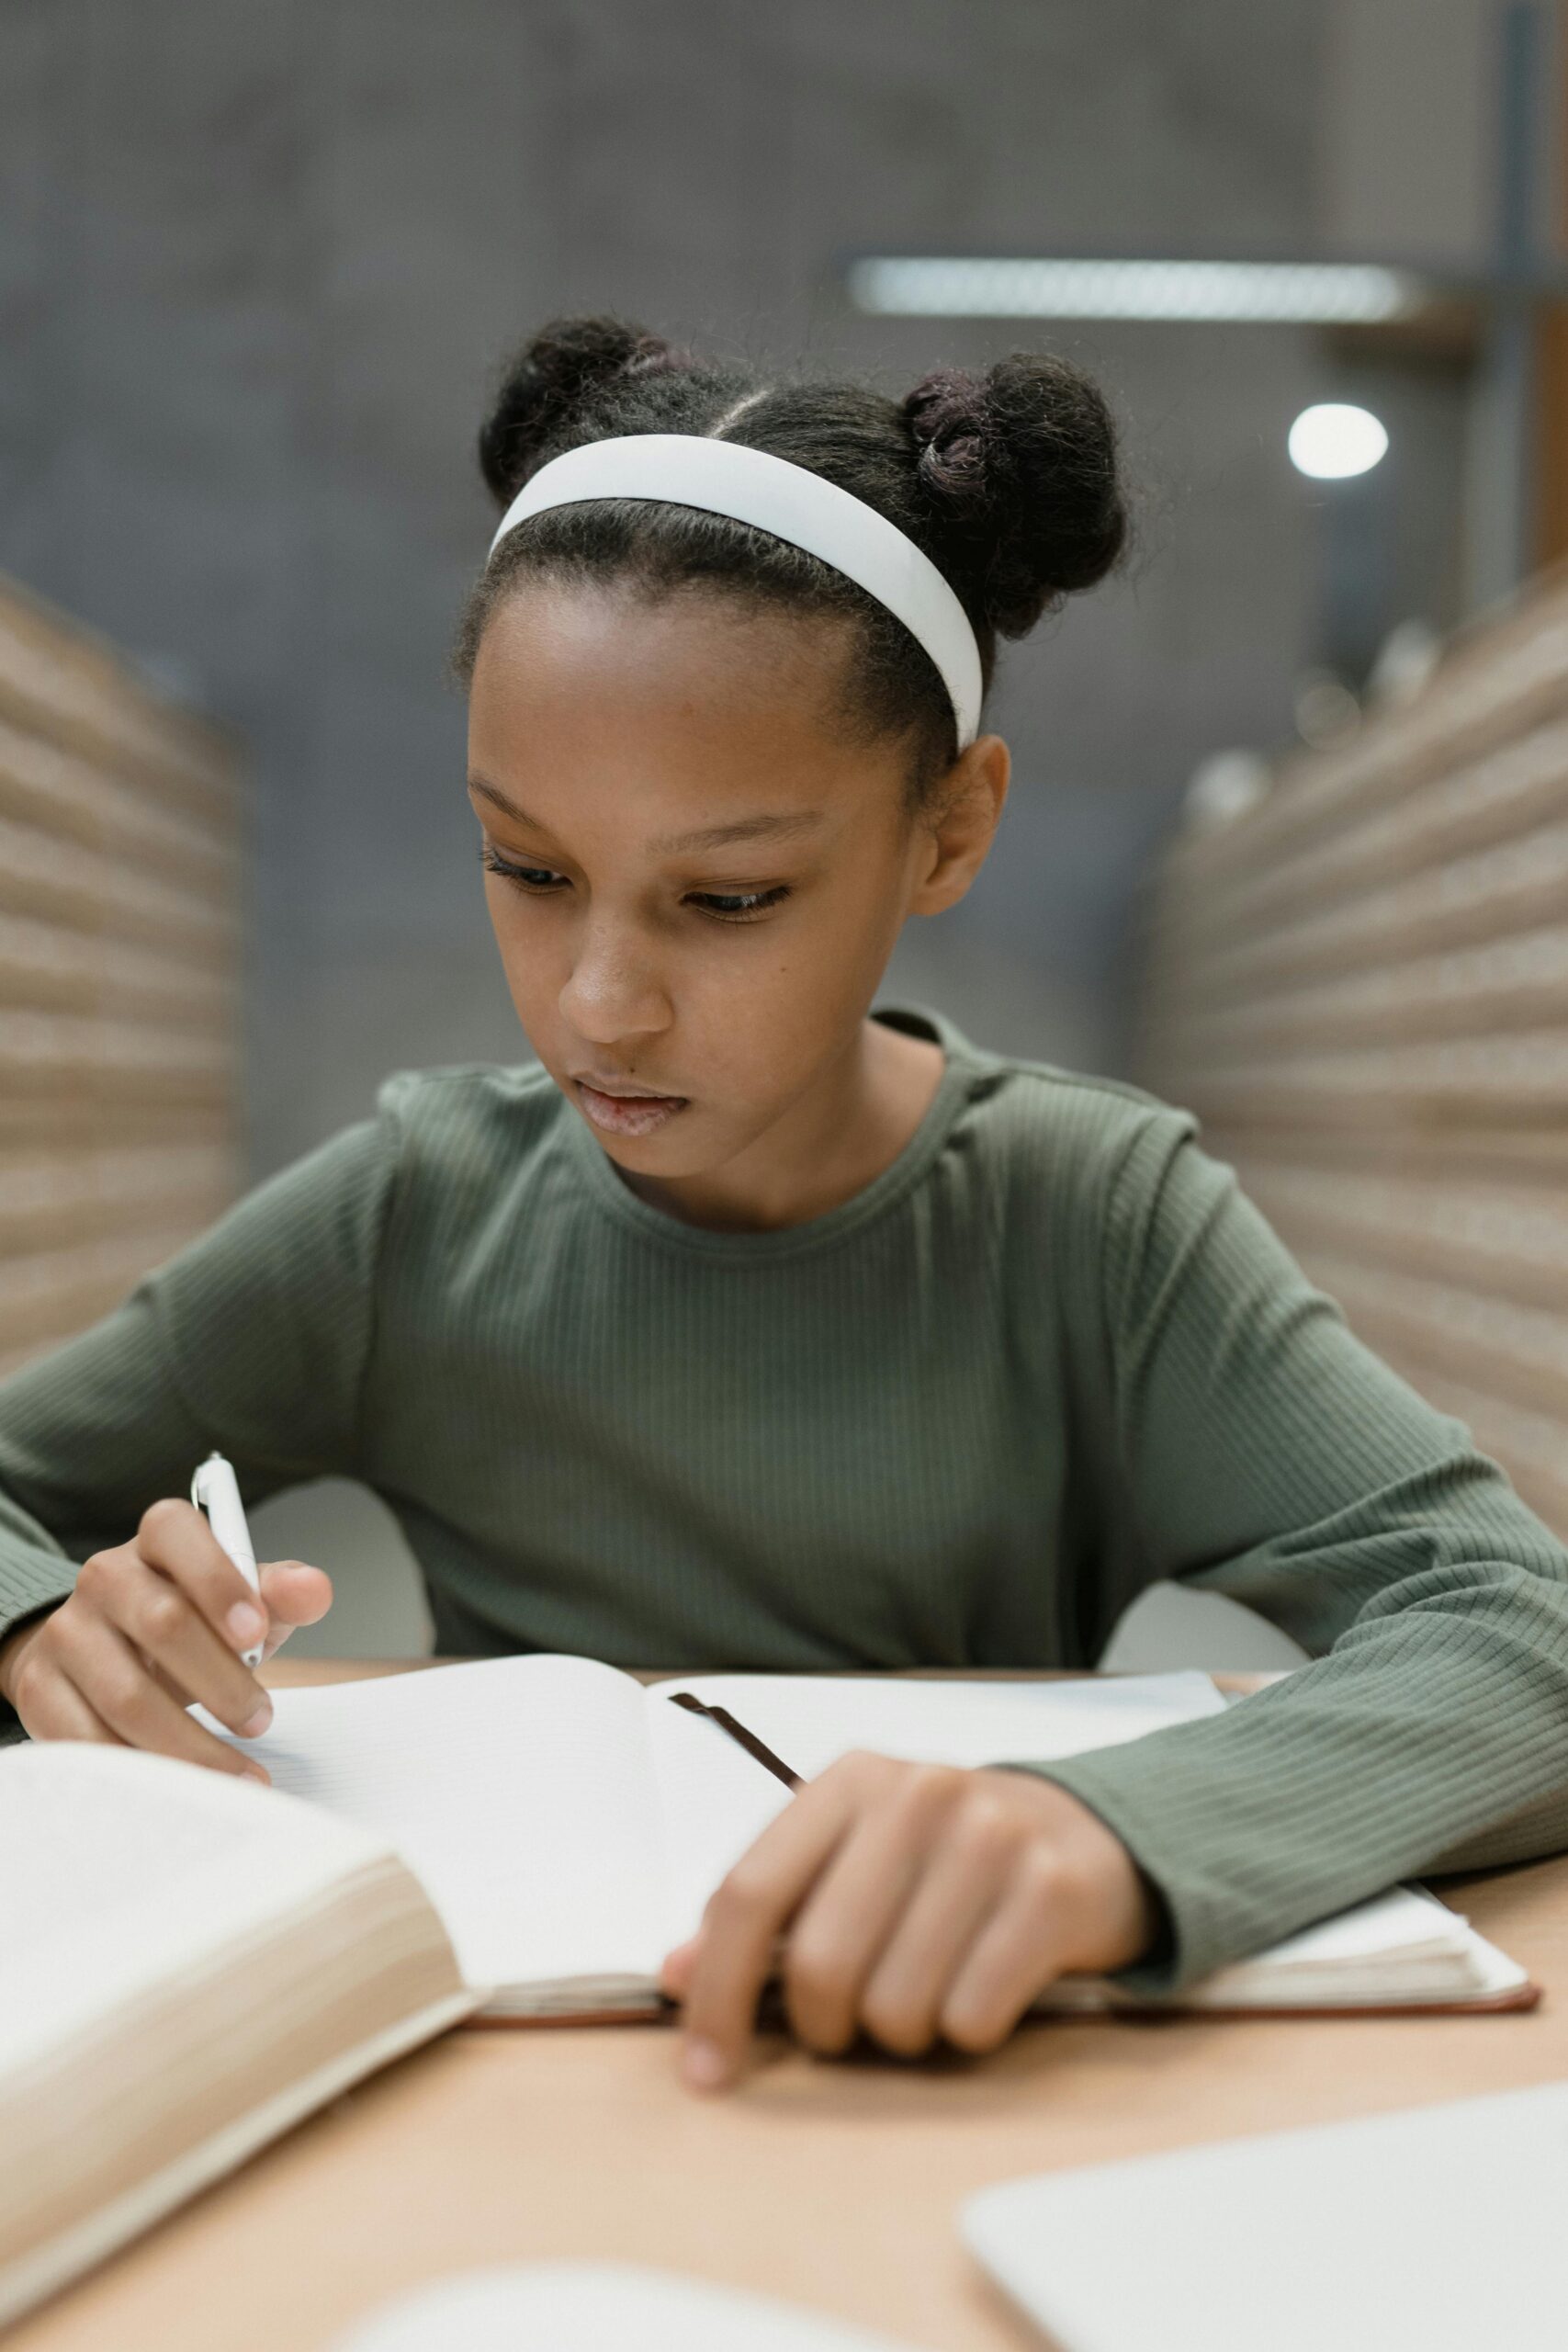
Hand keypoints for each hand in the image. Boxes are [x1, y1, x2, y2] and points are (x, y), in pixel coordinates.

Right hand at [0, 1497, 332, 1781]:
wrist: (107, 1649)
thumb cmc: (192, 1621)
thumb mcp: (243, 1602)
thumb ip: (280, 1595)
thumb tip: (314, 1589)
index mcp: (159, 1539)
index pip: (179, 1534)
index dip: (219, 1581)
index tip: (256, 1632)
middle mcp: (105, 1576)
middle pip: (162, 1621)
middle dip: (222, 1681)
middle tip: (260, 1720)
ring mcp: (67, 1632)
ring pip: (126, 1694)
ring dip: (190, 1743)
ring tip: (236, 1772)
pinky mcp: (40, 1689)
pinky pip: (86, 1739)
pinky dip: (139, 1767)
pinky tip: (178, 1783)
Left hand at [659, 1753, 1153, 2090]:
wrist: (1082, 1832)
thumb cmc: (942, 1855)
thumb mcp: (849, 1856)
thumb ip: (767, 1910)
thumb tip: (676, 1975)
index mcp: (848, 1781)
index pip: (749, 1894)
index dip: (717, 1994)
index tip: (706, 2069)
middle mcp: (917, 1794)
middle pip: (822, 1964)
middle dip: (823, 2027)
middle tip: (846, 2026)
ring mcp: (990, 1837)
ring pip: (896, 2005)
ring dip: (898, 2035)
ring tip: (921, 1997)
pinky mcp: (1052, 1890)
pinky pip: (971, 2017)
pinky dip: (964, 2032)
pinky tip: (979, 1992)